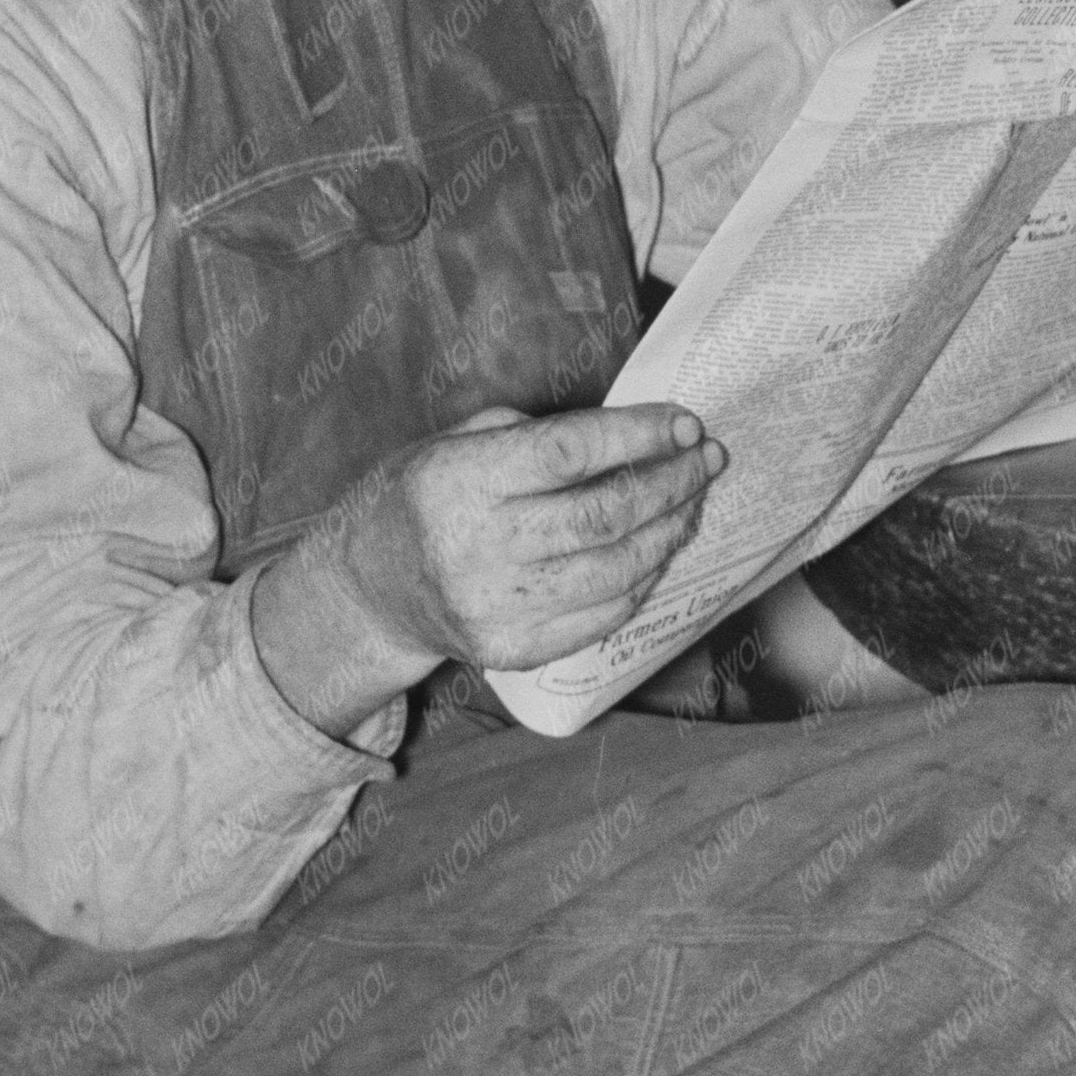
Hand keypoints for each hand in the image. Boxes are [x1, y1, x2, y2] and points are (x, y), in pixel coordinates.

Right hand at [249, 401, 727, 733]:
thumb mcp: (454, 440)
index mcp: (461, 482)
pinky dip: (643, 580)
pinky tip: (659, 549)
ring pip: (617, 571)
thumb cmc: (422, 497)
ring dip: (669, 532)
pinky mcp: (512, 651)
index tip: (684, 423)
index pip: (569, 453)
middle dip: (671, 483)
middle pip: (605, 516)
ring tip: (692, 501)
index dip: (637, 436)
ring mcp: (496, 608)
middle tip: (706, 459)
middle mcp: (478, 548)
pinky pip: (602, 616)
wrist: (370, 588)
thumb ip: (532, 433)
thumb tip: (631, 432)